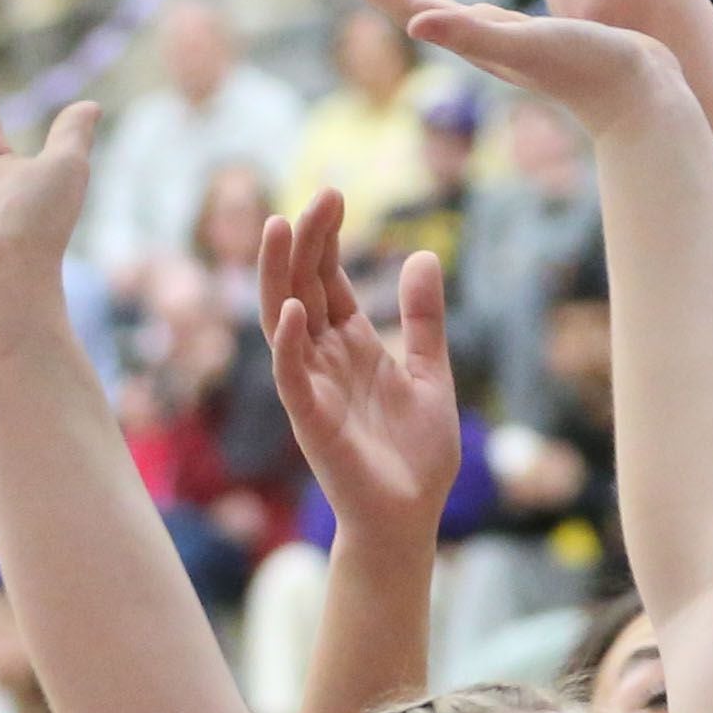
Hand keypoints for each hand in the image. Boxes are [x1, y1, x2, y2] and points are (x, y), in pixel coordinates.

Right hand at [261, 189, 460, 543]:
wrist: (410, 518)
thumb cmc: (416, 454)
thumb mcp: (432, 374)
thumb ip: (424, 320)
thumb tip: (423, 254)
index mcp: (351, 347)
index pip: (327, 280)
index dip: (327, 239)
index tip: (335, 195)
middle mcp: (324, 360)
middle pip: (303, 287)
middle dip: (306, 241)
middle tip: (322, 194)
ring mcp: (312, 388)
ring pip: (283, 320)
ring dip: (280, 275)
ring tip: (282, 226)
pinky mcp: (312, 422)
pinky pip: (291, 377)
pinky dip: (289, 343)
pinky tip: (296, 310)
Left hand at [338, 0, 681, 139]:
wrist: (641, 97)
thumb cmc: (585, 69)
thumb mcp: (523, 44)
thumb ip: (469, 34)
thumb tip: (416, 23)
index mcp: (475, 44)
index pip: (412, 10)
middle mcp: (488, 48)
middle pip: (423, 12)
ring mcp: (514, 49)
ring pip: (457, 19)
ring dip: (424, 1)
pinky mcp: (544, 46)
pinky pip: (496, 26)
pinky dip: (475, 13)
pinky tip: (477, 12)